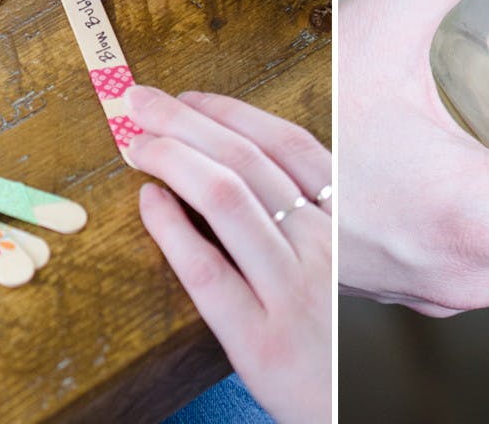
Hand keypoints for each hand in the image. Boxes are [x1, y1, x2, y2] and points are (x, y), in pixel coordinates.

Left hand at [126, 86, 330, 423]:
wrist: (352, 414)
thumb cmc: (334, 342)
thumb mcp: (335, 269)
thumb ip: (300, 222)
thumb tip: (230, 166)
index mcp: (343, 227)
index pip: (290, 147)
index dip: (234, 113)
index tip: (191, 97)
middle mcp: (322, 250)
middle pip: (251, 162)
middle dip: (188, 122)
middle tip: (141, 102)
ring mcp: (291, 293)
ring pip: (228, 199)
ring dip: (174, 158)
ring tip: (137, 143)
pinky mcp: (259, 340)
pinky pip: (206, 269)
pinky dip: (170, 226)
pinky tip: (148, 201)